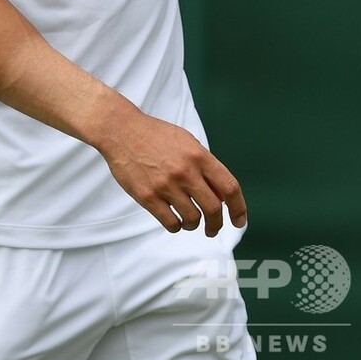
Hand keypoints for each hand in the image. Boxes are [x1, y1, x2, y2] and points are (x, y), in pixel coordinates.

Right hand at [100, 103, 246, 237]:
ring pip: (192, 219)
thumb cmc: (155, 135)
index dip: (239, 208)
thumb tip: (221, 195)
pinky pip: (171, 223)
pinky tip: (173, 219)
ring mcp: (166, 185)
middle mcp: (185, 171)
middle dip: (217, 224)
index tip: (239, 220)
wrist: (121, 130)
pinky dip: (176, 226)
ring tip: (189, 220)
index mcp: (198, 156)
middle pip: (214, 209)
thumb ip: (205, 165)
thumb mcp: (186, 141)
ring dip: (194, 224)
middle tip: (213, 228)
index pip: (230, 187)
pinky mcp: (148, 196)